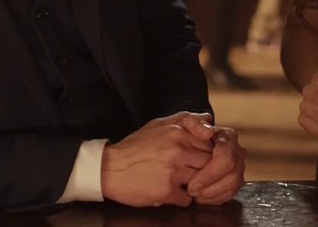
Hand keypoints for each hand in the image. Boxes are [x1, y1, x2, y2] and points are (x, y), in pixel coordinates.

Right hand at [102, 112, 216, 206]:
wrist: (109, 168)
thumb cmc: (134, 147)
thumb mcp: (158, 125)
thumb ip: (185, 120)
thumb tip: (208, 119)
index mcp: (177, 132)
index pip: (209, 143)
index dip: (206, 152)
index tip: (198, 157)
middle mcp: (178, 150)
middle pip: (209, 162)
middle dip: (204, 169)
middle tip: (192, 172)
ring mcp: (173, 171)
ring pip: (202, 180)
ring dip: (195, 184)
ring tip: (182, 182)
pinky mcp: (166, 191)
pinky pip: (188, 199)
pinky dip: (182, 198)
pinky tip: (172, 192)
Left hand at [186, 126, 244, 204]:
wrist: (183, 143)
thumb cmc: (184, 134)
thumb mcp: (185, 123)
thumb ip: (194, 123)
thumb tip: (208, 132)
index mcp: (227, 136)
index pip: (225, 156)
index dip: (209, 173)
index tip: (192, 183)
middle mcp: (236, 152)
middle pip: (232, 173)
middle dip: (210, 185)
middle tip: (191, 191)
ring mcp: (237, 167)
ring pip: (233, 185)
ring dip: (212, 193)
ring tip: (194, 194)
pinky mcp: (234, 180)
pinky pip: (230, 193)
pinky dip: (214, 198)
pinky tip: (200, 197)